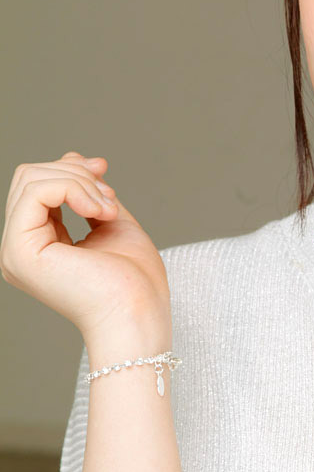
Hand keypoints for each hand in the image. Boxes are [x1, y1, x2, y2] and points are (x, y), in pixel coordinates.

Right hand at [1, 151, 171, 339]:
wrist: (139, 315)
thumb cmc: (134, 281)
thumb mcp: (111, 221)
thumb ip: (90, 193)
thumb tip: (71, 156)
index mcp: (38, 243)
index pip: (37, 184)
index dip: (70, 168)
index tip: (104, 170)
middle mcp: (20, 248)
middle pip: (29, 175)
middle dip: (75, 173)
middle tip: (109, 197)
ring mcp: (16, 250)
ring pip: (31, 178)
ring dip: (79, 182)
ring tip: (108, 209)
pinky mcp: (21, 251)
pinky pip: (36, 191)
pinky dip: (74, 189)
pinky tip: (100, 212)